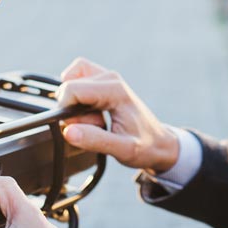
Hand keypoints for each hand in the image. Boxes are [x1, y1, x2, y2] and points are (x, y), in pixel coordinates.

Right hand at [56, 58, 179, 172]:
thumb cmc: (145, 146)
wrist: (159, 143)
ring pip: (70, 80)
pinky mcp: (103, 82)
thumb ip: (94, 140)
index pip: (70, 89)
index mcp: (115, 90)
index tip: (84, 128)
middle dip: (72, 110)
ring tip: (94, 120)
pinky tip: (91, 113)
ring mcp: (107, 77)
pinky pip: (76, 81)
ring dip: (74, 102)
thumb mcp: (123, 149)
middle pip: (68, 86)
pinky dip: (76, 97)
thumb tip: (68, 131)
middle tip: (96, 126)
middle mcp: (110, 78)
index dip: (67, 112)